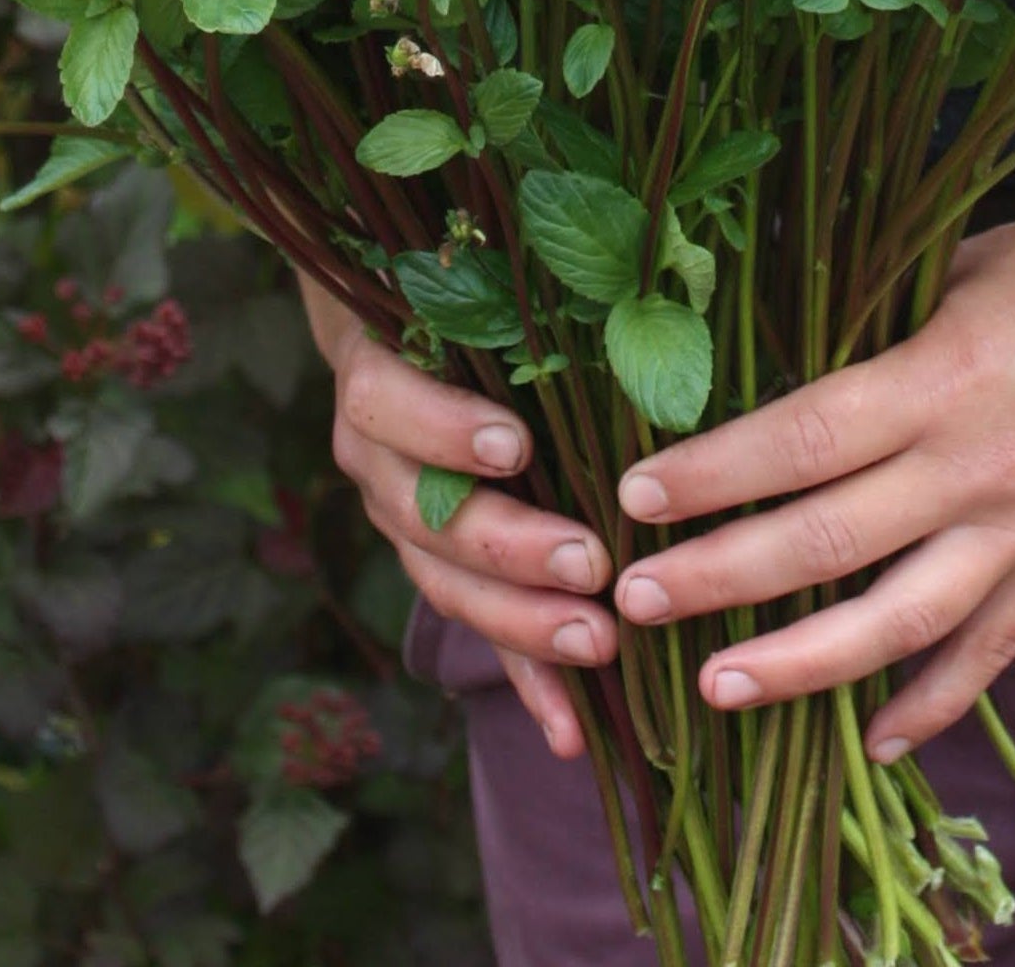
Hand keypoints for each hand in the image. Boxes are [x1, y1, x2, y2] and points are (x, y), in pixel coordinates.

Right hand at [298, 274, 614, 760]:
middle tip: (591, 564)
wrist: (410, 333)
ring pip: (449, 586)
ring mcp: (402, 525)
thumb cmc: (473, 297)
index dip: (444, 430)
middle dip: (510, 548)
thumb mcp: (483, 288)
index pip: (388, 405)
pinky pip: (481, 637)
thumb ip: (528, 304)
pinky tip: (575, 732)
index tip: (516, 445)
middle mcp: (377, 460)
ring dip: (523, 625)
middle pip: (426, 518)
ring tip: (598, 647)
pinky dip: (529, 685)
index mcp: (379, 378)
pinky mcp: (441, 575)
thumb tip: (636, 282)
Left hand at [607, 180, 1014, 760]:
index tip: (636, 494)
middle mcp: (982, 461)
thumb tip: (786, 344)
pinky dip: (935, 700)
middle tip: (636, 599)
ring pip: (901, 620)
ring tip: (719, 686)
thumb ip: (885, 315)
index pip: (801, 438)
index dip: (712, 472)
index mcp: (947, 371)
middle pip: (827, 538)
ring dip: (802, 663)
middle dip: (719, 575)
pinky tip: (876, 739)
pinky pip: (997, 646)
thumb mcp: (971, 257)